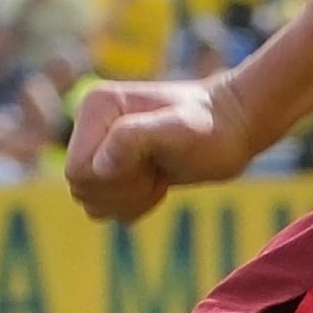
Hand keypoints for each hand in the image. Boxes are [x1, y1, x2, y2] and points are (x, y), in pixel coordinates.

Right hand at [64, 74, 247, 223]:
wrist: (234, 128)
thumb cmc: (212, 128)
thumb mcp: (178, 131)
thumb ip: (133, 139)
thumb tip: (99, 166)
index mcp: (96, 106)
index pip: (78, 170)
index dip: (114, 180)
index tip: (150, 163)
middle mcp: (92, 124)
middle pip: (81, 189)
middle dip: (124, 190)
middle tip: (158, 169)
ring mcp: (101, 146)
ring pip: (92, 201)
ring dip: (130, 199)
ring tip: (159, 175)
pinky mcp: (114, 166)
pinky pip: (106, 206)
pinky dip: (134, 203)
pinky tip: (159, 182)